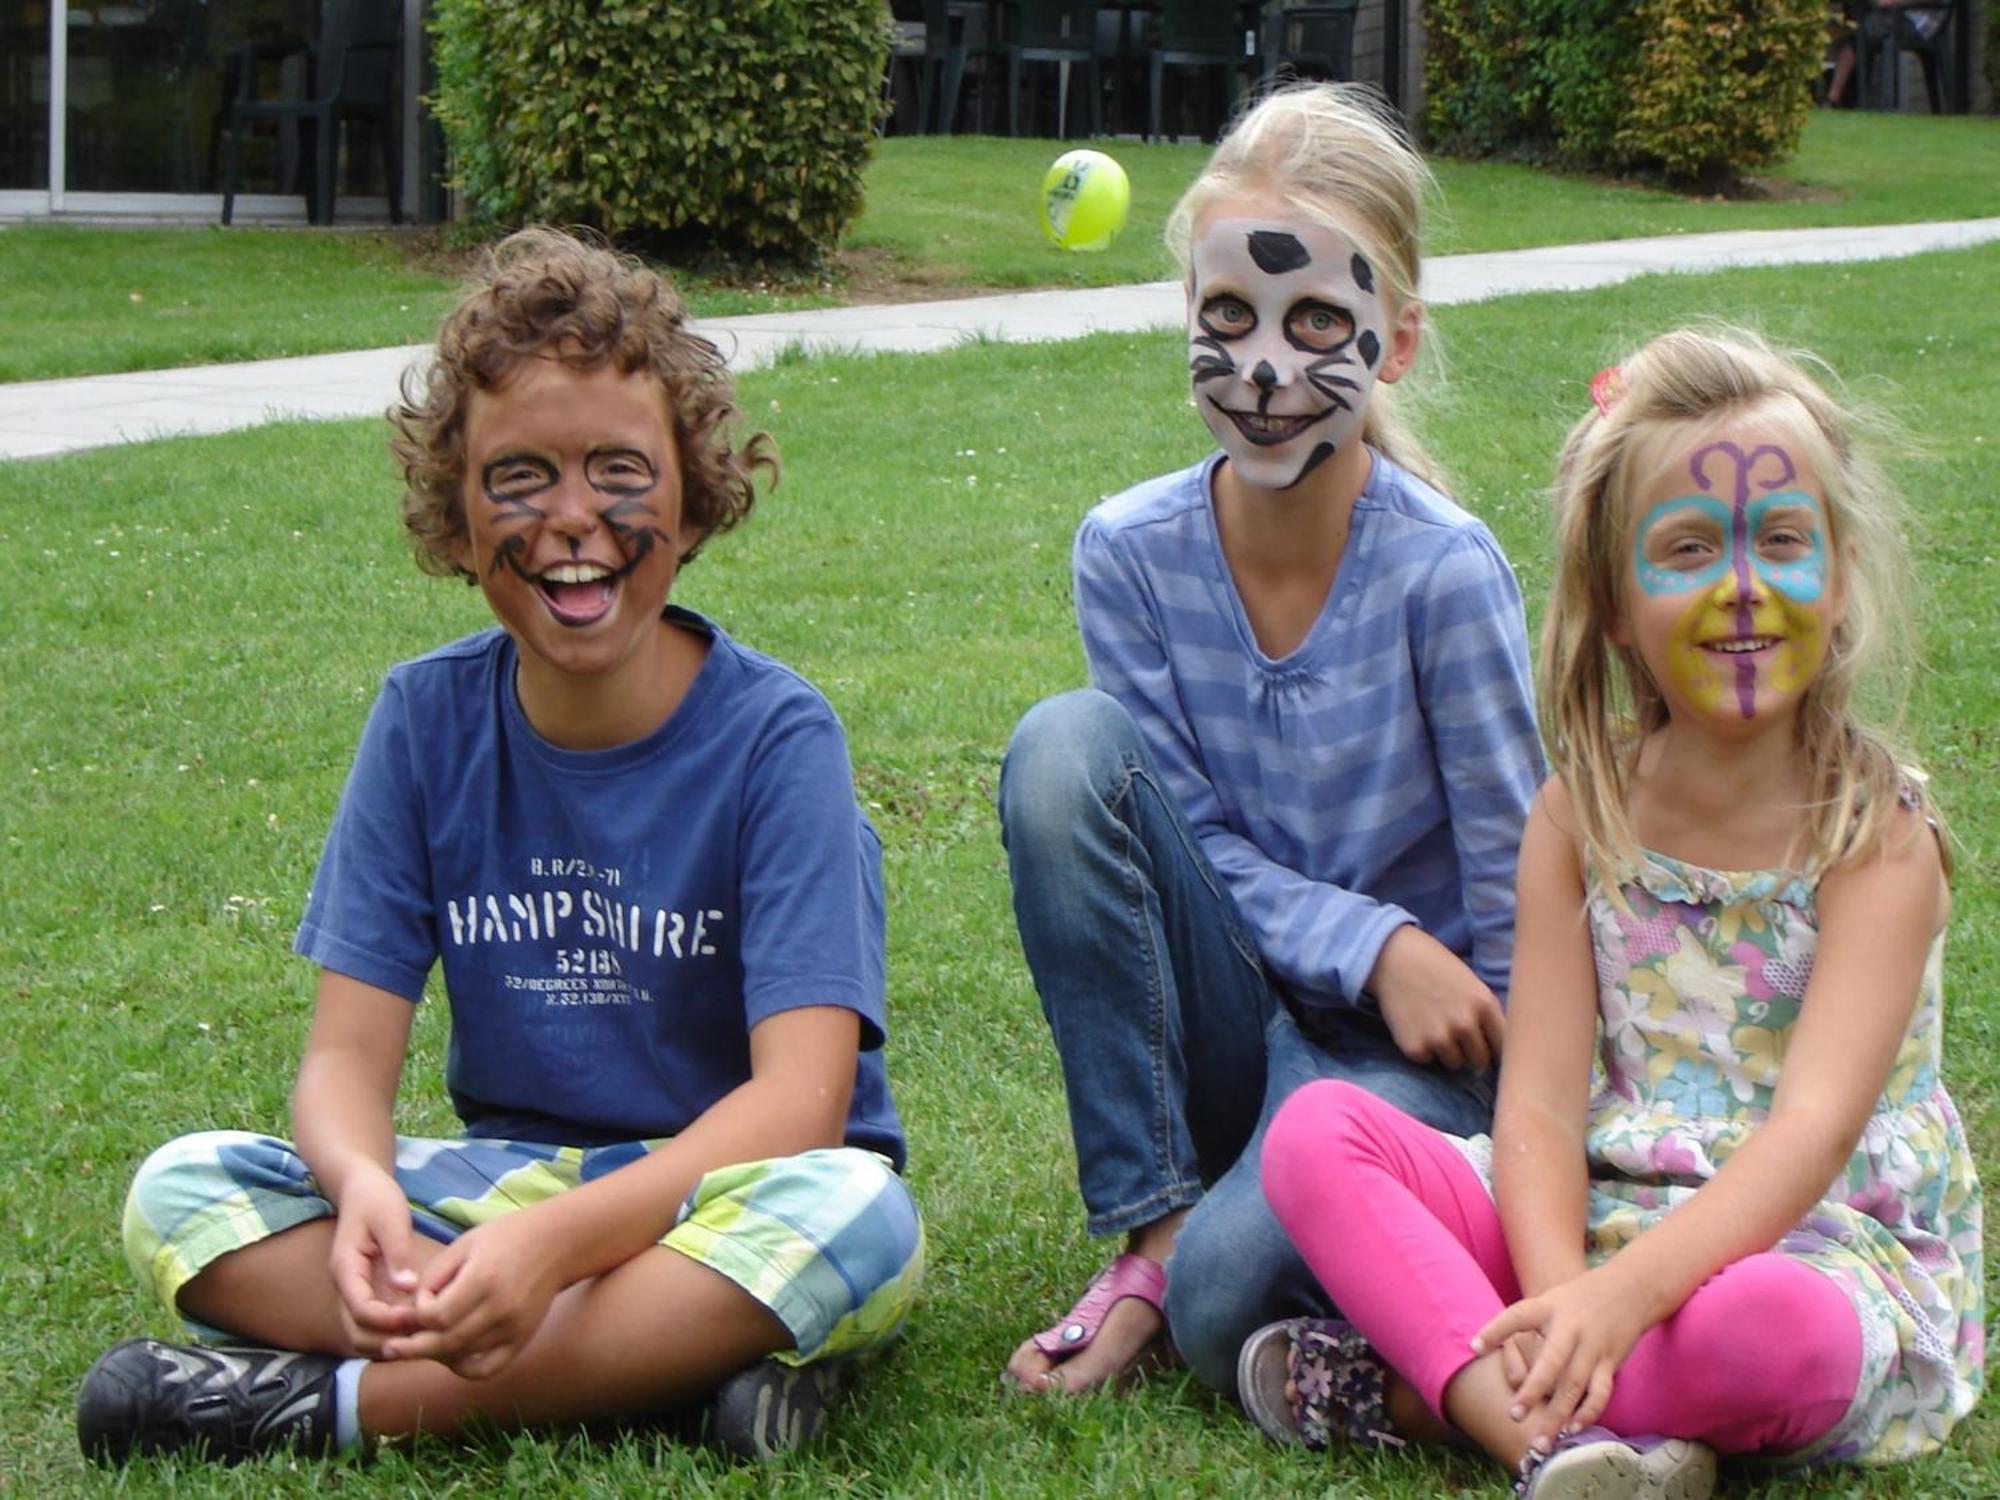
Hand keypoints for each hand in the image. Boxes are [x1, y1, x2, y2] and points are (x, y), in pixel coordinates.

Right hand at [328, 1167, 421, 1355]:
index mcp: (346, 1269)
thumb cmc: (376, 1198)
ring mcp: (355, 1293)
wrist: (361, 1188)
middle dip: (390, 1338)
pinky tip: (421, 1322)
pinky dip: (393, 1332)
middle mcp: (346, 1288)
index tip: (419, 1314)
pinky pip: (375, 1325)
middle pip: (358, 1333)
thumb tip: (407, 1287)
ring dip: (391, 1340)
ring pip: (364, 1335)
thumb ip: (397, 1252)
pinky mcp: (368, 1292)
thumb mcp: (390, 1217)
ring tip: (425, 1329)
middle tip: (425, 1329)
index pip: (361, 1311)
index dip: (389, 1320)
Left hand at [380, 1206, 567, 1378]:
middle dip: (413, 1347)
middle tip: (391, 1348)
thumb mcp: (465, 1244)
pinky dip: (464, 1369)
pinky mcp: (522, 1339)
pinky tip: (452, 1357)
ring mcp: (514, 1328)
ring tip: (422, 1345)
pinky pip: (488, 1368)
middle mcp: (500, 1308)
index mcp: (483, 1278)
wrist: (557, 1243)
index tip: (422, 1299)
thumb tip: (411, 1311)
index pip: (436, 1316)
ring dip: (435, 1355)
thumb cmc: (506, 1236)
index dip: (418, 1313)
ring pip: (462, 1358)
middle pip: (445, 1343)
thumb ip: (434, 1277)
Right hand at [1367, 925, 1505, 1071]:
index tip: (1490, 1049)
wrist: (1392, 958)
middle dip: (1470, 1051)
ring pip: (1454, 1063)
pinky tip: (1416, 1026)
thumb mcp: (1472, 984)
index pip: (1505, 1047)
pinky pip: (1428, 1060)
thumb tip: (1501, 1047)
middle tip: (1457, 1035)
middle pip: (1479, 1060)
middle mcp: (1464, 1024)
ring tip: (1435, 1027)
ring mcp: (1439, 1038)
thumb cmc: (1436, 967)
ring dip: (1447, 1052)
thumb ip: (1487, 1014)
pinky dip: (1423, 1049)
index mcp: (1484, 1005)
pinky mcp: (1415, 1048)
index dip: (1496, 1048)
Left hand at [1472, 1264, 1652, 1447]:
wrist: (1627, 1290)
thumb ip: (1517, 1324)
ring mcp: (1592, 1346)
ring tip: (1541, 1442)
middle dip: (1533, 1390)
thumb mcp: (1546, 1301)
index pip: (1518, 1316)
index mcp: (1548, 1308)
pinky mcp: (1610, 1362)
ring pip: (1574, 1386)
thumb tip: (1477, 1347)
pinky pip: (1600, 1392)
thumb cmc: (1574, 1301)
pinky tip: (1572, 1429)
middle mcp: (1570, 1328)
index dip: (1495, 1330)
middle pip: (1550, 1362)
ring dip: (1558, 1415)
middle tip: (1514, 1416)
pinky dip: (1588, 1412)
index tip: (1474, 1348)